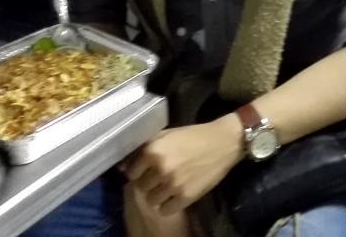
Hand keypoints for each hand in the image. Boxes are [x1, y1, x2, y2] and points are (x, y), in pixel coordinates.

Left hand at [122, 116, 244, 216]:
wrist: (223, 143)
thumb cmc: (193, 136)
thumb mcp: (166, 135)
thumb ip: (143, 149)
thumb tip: (122, 168)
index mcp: (153, 150)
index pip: (131, 173)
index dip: (139, 172)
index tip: (147, 171)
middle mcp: (160, 168)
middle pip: (141, 187)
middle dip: (148, 183)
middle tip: (159, 179)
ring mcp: (173, 184)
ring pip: (151, 200)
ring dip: (158, 195)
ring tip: (168, 187)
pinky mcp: (186, 196)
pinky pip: (165, 209)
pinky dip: (168, 205)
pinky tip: (175, 195)